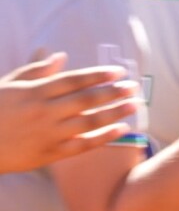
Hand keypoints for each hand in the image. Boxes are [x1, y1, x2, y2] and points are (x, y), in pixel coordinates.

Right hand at [0, 53, 140, 171]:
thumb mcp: (9, 84)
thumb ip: (36, 70)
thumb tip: (61, 56)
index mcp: (34, 92)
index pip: (73, 80)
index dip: (98, 75)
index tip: (119, 71)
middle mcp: (44, 112)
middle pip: (86, 100)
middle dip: (114, 92)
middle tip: (134, 87)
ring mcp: (48, 133)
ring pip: (89, 122)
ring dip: (115, 113)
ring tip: (135, 105)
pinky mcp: (49, 153)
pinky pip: (83, 145)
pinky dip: (104, 137)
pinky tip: (122, 129)